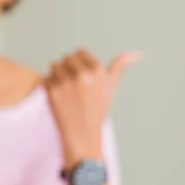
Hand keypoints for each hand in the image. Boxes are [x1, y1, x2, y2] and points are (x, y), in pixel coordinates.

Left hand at [44, 49, 141, 164]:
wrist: (83, 132)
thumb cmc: (97, 108)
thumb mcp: (111, 87)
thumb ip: (120, 67)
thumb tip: (137, 54)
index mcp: (98, 71)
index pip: (80, 52)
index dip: (79, 63)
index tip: (81, 75)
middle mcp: (82, 75)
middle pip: (66, 58)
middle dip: (68, 68)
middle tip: (73, 84)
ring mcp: (66, 83)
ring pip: (54, 66)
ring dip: (57, 75)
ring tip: (66, 89)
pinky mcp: (53, 92)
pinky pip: (47, 78)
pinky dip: (50, 86)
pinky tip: (59, 96)